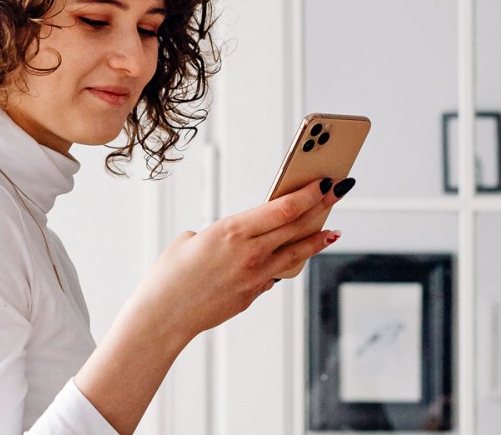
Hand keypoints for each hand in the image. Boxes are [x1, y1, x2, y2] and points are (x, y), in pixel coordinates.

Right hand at [125, 177, 351, 341]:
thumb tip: (240, 238)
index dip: (308, 194)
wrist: (162, 317)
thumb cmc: (169, 275)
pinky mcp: (252, 295)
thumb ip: (221, 234)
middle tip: (338, 194)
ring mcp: (254, 277)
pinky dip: (287, 263)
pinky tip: (295, 257)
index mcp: (232, 231)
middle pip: (295, 226)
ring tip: (333, 231)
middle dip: (320, 208)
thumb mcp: (192, 240)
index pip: (283, 208)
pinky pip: (275, 274)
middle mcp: (250, 253)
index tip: (324, 183)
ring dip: (316, 240)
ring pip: (295, 254)